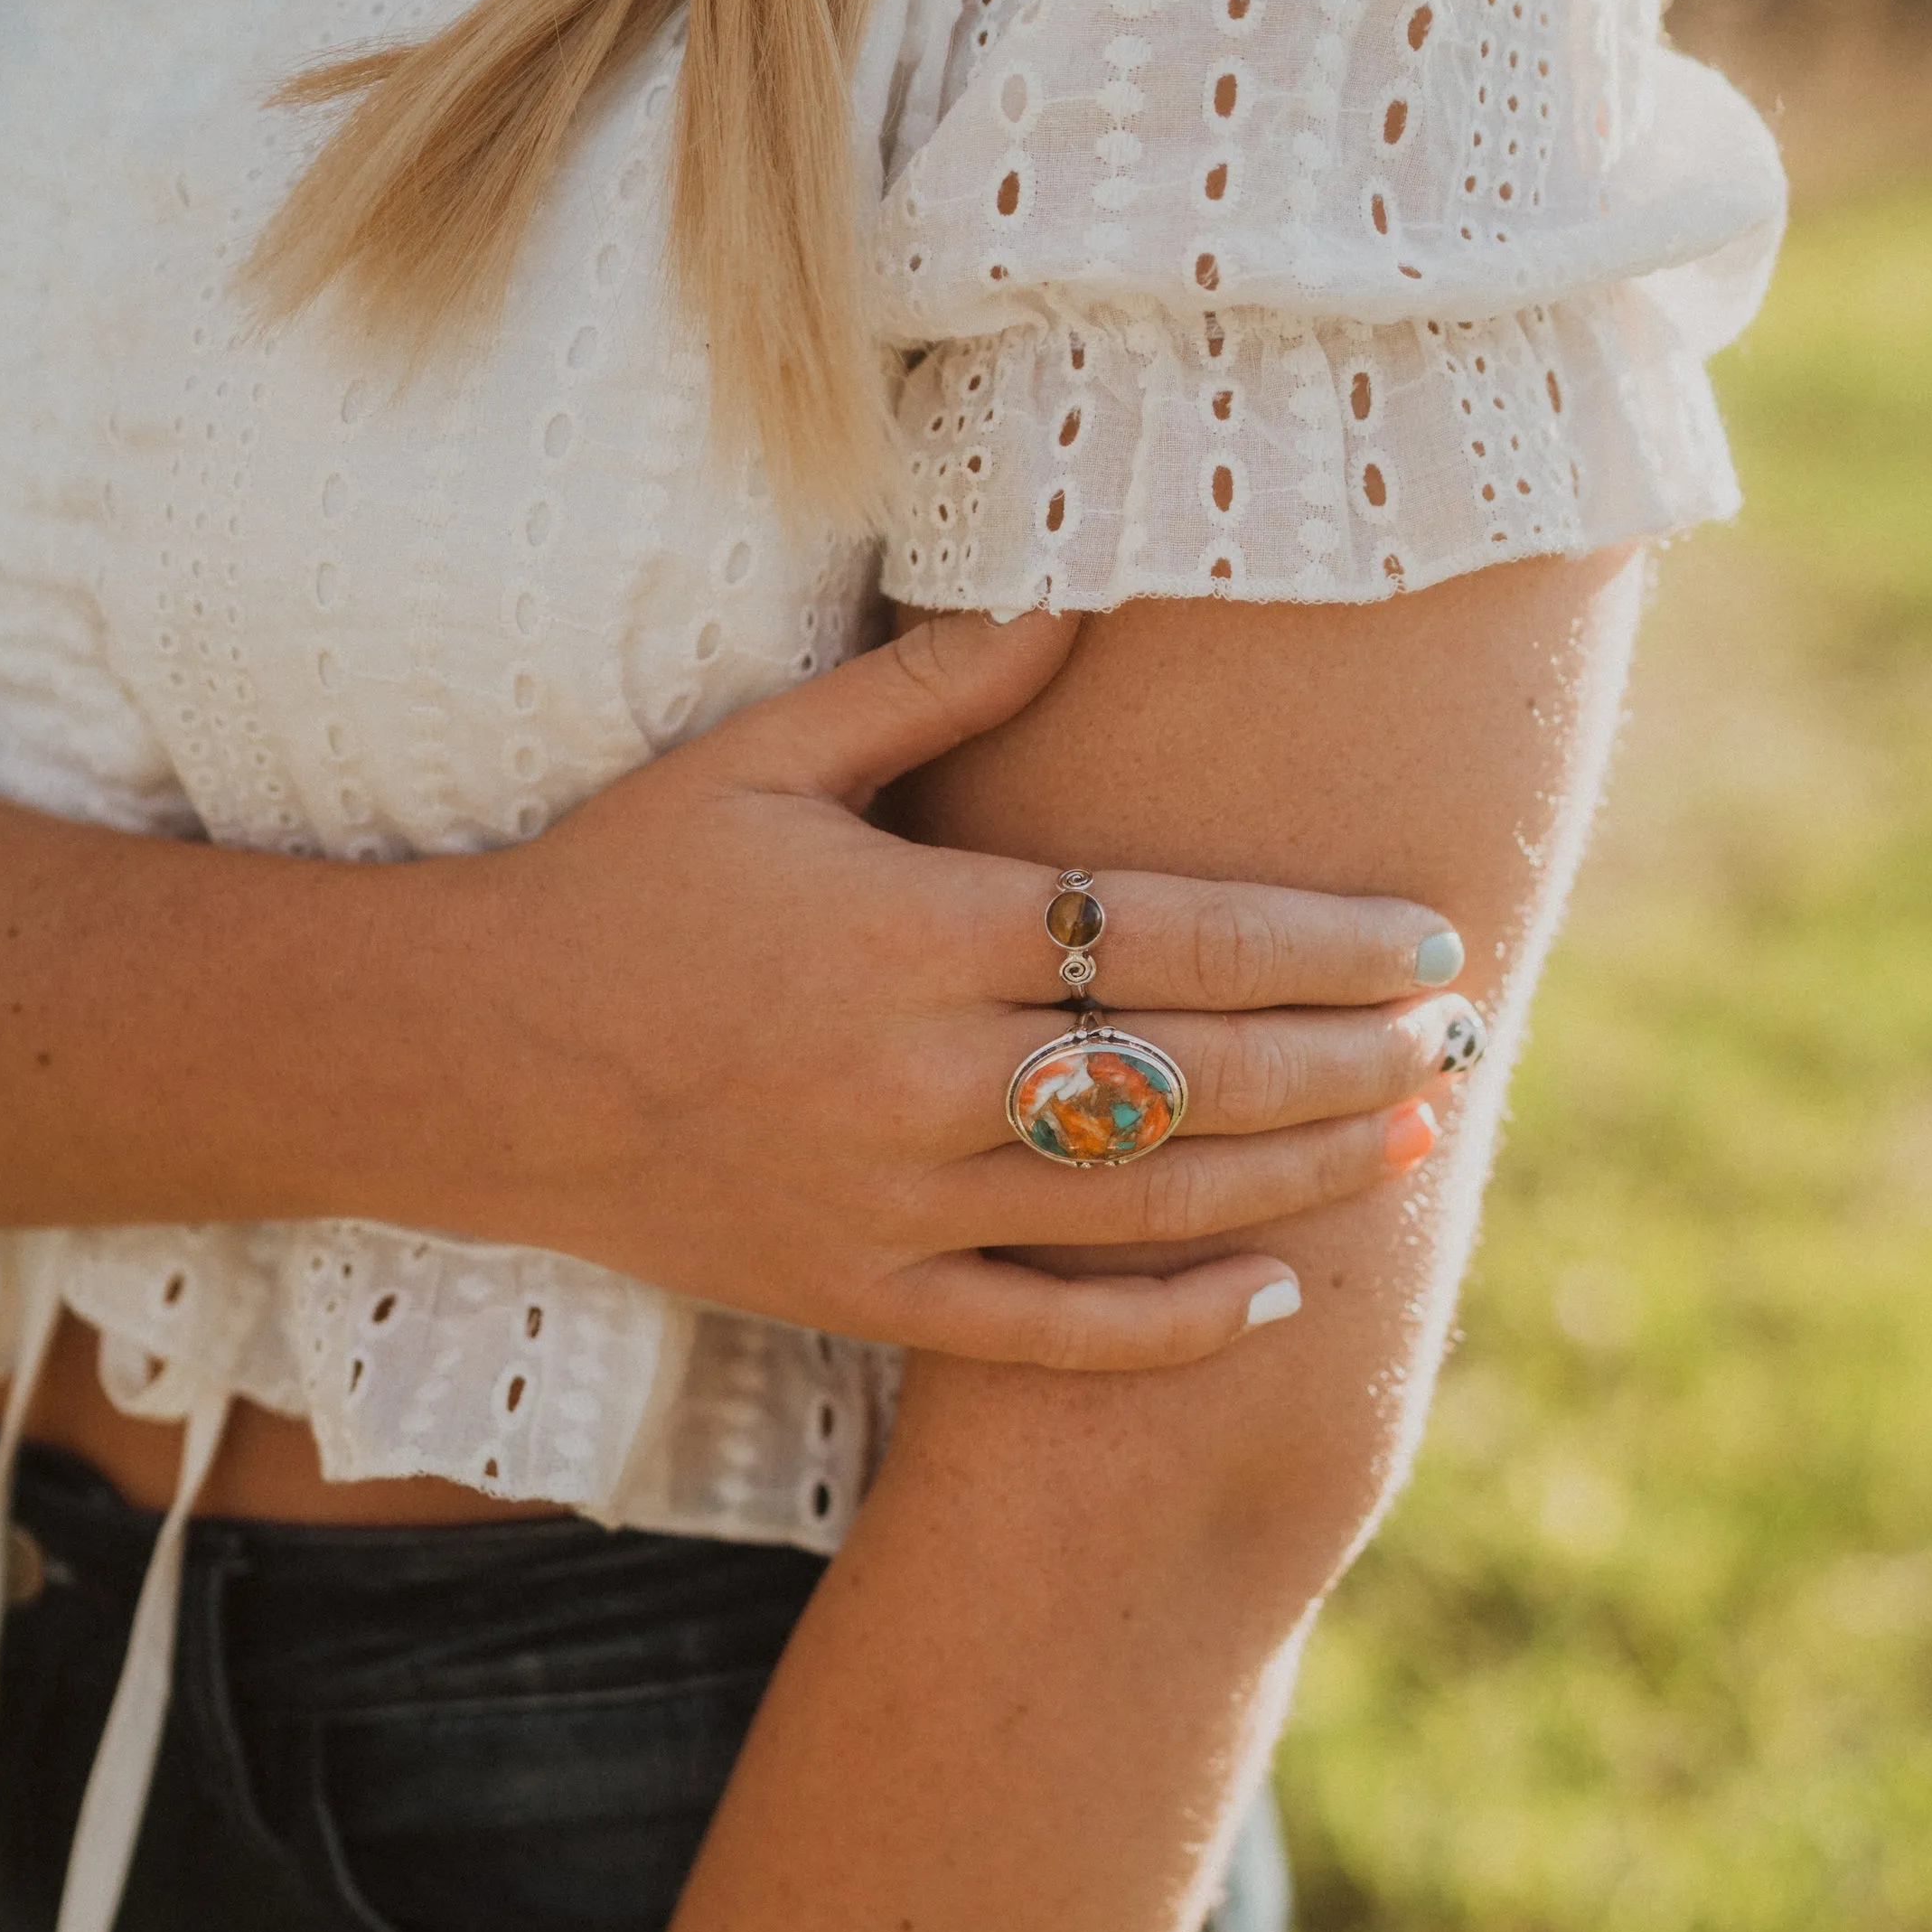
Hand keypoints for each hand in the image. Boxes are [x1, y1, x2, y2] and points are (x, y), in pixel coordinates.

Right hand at [398, 607, 1477, 1368]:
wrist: (471, 1059)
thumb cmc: (621, 885)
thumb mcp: (760, 757)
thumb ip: (929, 686)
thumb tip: (1077, 599)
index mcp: (918, 930)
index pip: (1170, 937)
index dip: (1317, 946)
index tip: (1425, 942)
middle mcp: (924, 1078)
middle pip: (1191, 1075)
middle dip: (1346, 1060)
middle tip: (1459, 1041)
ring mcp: (896, 1203)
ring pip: (1147, 1204)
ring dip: (1298, 1177)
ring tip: (1407, 1143)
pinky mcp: (860, 1294)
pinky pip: (1045, 1331)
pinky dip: (1168, 1322)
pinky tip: (1274, 1292)